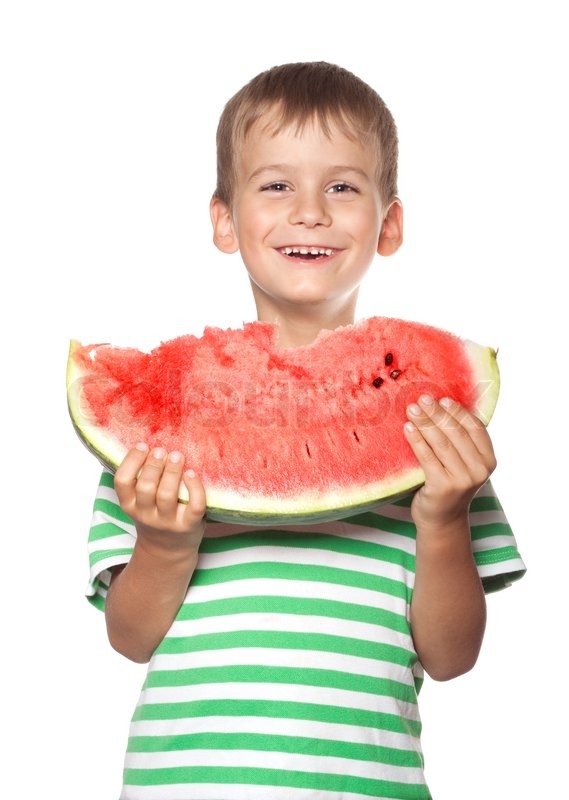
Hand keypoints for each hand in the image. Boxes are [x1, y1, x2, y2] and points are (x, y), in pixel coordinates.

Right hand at [114, 443, 205, 553]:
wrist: (167, 551)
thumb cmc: (154, 516)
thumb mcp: (138, 502)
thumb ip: (140, 479)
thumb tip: (149, 443)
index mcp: (130, 505)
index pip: (122, 482)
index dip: (131, 461)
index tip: (142, 445)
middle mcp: (146, 515)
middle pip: (146, 487)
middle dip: (154, 465)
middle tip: (161, 450)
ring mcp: (168, 522)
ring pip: (167, 495)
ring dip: (172, 472)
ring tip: (177, 456)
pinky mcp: (189, 526)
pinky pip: (194, 506)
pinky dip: (195, 489)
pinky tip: (192, 474)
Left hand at [403, 395, 495, 529]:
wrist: (442, 519)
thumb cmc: (450, 484)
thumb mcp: (464, 463)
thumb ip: (461, 441)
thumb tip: (442, 405)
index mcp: (489, 460)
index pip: (475, 428)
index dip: (459, 412)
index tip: (442, 399)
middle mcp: (480, 470)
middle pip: (457, 433)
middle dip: (438, 413)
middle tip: (422, 399)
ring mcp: (463, 479)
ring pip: (441, 443)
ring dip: (425, 423)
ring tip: (412, 409)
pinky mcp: (443, 486)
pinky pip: (427, 457)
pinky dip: (416, 440)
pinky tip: (407, 428)